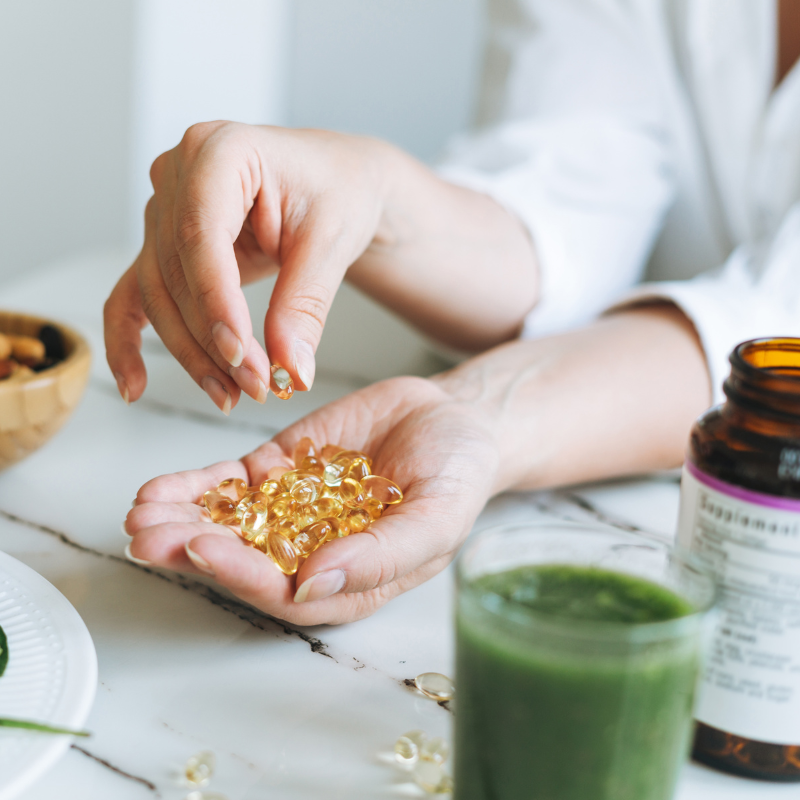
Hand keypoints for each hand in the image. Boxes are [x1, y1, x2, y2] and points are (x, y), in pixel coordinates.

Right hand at [104, 122, 390, 411]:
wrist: (337, 183)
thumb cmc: (338, 191)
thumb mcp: (332, 243)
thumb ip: (304, 305)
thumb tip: (291, 369)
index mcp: (220, 150)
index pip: (201, 235)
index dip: (216, 302)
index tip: (241, 354)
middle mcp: (178, 174)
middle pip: (176, 272)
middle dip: (213, 340)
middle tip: (255, 386)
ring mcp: (165, 209)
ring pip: (159, 294)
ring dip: (192, 352)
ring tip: (231, 394)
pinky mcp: (165, 244)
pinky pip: (135, 293)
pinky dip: (129, 340)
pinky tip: (135, 385)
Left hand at [123, 377, 497, 624]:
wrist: (453, 419)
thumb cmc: (458, 475)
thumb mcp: (437, 516)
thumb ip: (382, 555)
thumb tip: (314, 585)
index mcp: (349, 580)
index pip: (286, 592)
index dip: (243, 575)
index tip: (204, 550)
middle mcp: (312, 552)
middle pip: (243, 561)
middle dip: (192, 550)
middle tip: (148, 537)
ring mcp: (292, 510)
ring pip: (228, 523)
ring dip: (181, 520)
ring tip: (141, 512)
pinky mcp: (280, 471)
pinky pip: (232, 483)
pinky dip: (195, 486)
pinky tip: (160, 488)